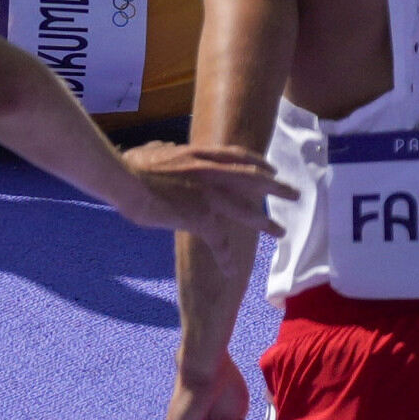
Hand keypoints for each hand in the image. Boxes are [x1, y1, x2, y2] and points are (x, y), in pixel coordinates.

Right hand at [115, 141, 291, 249]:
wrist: (125, 179)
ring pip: (245, 211)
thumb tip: (162, 149)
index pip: (236, 156)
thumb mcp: (152, 151)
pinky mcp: (201, 218)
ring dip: (264, 222)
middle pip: (252, 180)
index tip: (269, 168)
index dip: (256, 163)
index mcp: (198, 155)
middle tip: (293, 192)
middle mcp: (210, 172)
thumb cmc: (131, 165)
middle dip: (275, 187)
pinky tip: (232, 270)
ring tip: (280, 231)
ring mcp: (208, 195)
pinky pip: (219, 243)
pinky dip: (226, 257)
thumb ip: (163, 151)